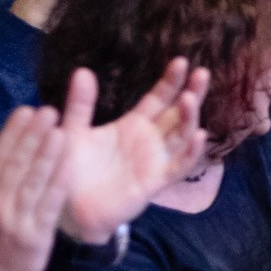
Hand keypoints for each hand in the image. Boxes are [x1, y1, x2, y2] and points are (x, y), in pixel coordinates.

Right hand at [0, 107, 71, 270]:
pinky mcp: (37, 235)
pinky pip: (50, 204)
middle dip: (33, 136)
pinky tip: (70, 163)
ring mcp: (17, 220)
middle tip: (49, 112)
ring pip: (34, 181)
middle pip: (17, 165)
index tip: (26, 111)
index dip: (13, 133)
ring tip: (61, 130)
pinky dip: (60, 182)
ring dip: (49, 154)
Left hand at [53, 60, 211, 244]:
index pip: (159, 98)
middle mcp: (150, 140)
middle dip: (192, 92)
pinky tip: (199, 136)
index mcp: (133, 125)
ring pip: (182, 135)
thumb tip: (82, 70)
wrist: (68, 209)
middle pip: (179, 112)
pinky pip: (179, 167)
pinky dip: (191, 153)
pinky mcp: (155, 181)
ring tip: (190, 99)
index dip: (171, 81)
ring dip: (190, 117)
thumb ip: (80, 104)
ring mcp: (155, 161)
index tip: (181, 61)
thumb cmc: (72, 170)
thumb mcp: (73, 131)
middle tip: (201, 73)